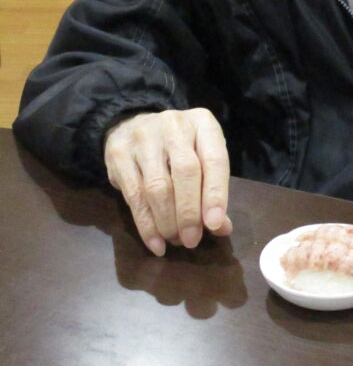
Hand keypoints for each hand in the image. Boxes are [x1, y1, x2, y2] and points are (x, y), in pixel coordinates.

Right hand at [104, 109, 231, 256]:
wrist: (132, 125)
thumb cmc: (179, 146)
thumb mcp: (202, 157)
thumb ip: (212, 189)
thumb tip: (221, 228)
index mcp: (202, 123)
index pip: (214, 159)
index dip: (215, 194)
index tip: (215, 225)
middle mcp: (174, 125)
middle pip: (185, 172)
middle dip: (189, 212)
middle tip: (192, 240)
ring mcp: (143, 137)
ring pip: (157, 186)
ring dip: (167, 222)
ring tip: (175, 241)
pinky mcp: (119, 154)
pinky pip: (134, 196)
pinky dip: (146, 225)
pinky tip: (155, 243)